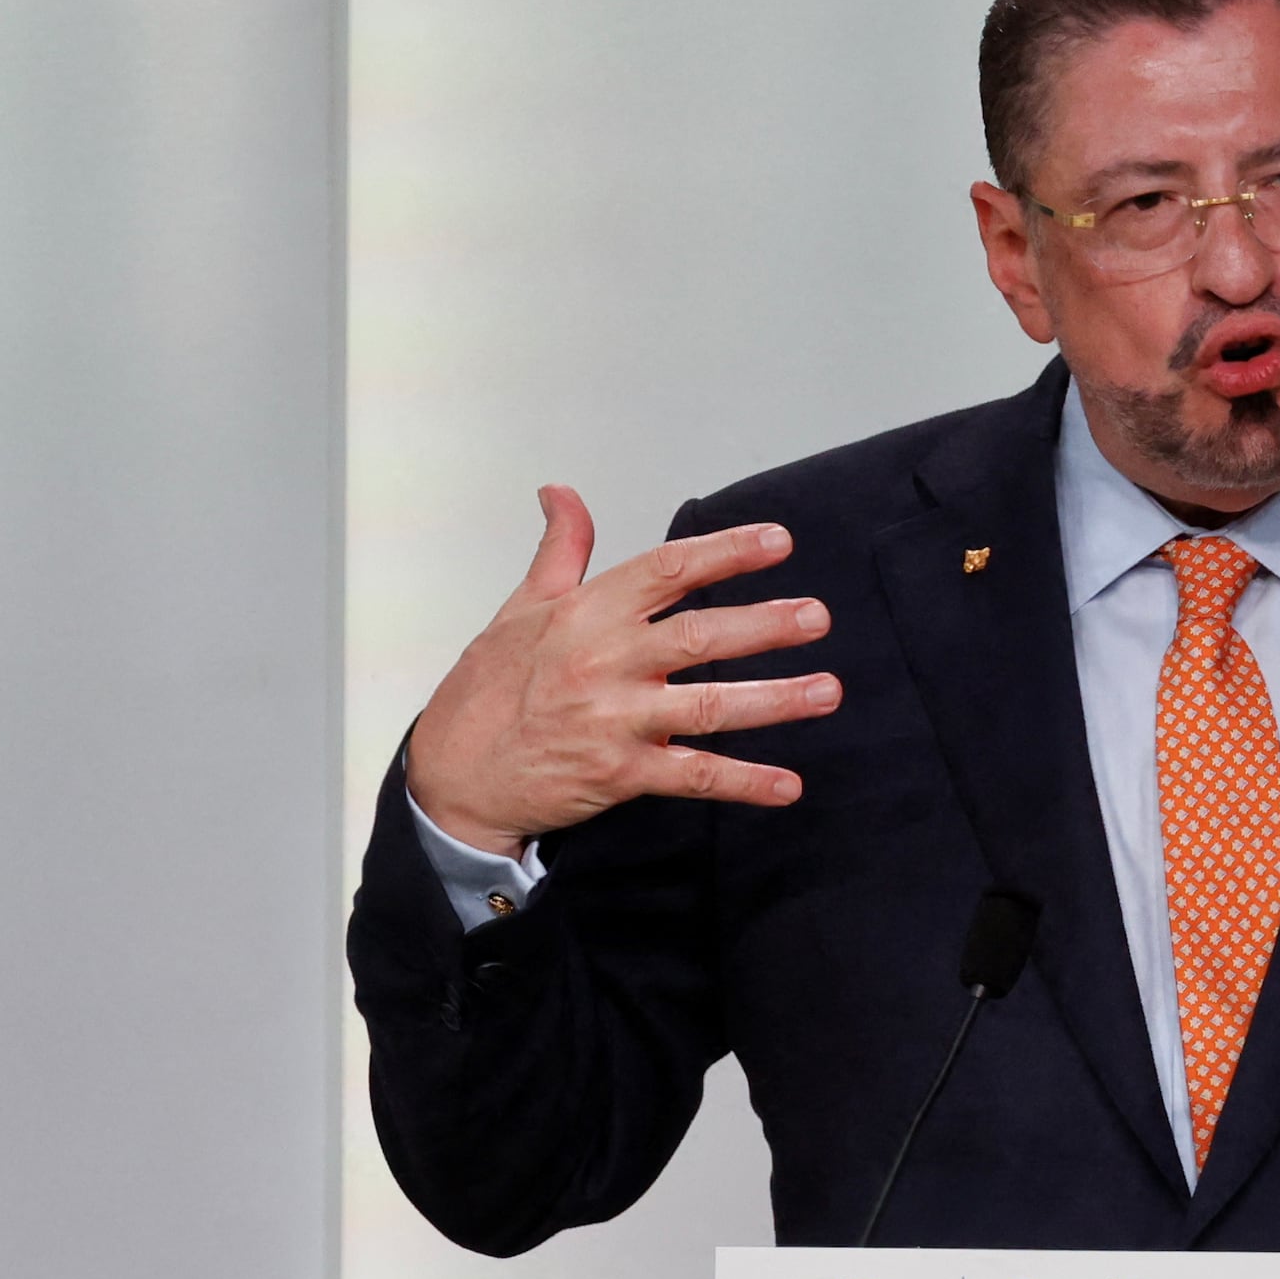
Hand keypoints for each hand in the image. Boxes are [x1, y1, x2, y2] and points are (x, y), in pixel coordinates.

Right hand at [403, 486, 844, 854]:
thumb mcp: (519, 608)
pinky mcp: (620, 774)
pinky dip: (744, 782)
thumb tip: (562, 493)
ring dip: (774, 700)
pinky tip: (788, 785)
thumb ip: (560, 552)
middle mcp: (604, 661)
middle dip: (764, 624)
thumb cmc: (486, 690)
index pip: (665, 571)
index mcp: (584, 613)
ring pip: (708, 705)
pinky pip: (694, 777)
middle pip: (698, 634)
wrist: (452, 775)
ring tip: (827, 689)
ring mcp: (614, 720)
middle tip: (817, 616)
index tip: (778, 542)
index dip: (725, 552)